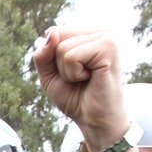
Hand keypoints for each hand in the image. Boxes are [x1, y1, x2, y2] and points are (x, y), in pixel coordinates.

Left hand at [34, 28, 142, 151]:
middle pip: (56, 37)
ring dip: (67, 71)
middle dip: (59, 65)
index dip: (52, 58)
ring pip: (62, 48)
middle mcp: (99, 31)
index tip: (70, 72)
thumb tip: (51, 33)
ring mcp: (106, 37)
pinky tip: (90, 78)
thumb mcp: (49, 75)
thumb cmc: (75, 97)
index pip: (53, 32)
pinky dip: (74, 73)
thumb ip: (43, 54)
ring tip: (85, 78)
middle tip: (79, 77)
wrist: (95, 119)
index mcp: (87, 33)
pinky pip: (71, 57)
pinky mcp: (108, 47)